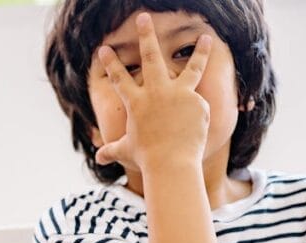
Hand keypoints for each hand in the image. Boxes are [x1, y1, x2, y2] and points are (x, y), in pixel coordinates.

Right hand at [95, 13, 212, 171]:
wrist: (171, 162)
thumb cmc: (146, 158)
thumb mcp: (126, 151)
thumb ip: (113, 151)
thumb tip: (99, 159)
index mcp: (136, 102)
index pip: (119, 78)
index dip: (110, 62)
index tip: (104, 48)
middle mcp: (156, 92)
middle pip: (150, 56)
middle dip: (146, 35)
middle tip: (143, 17)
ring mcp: (179, 94)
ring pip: (192, 67)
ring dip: (199, 50)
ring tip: (206, 37)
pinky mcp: (197, 101)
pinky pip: (198, 104)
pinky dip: (197, 113)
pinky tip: (195, 127)